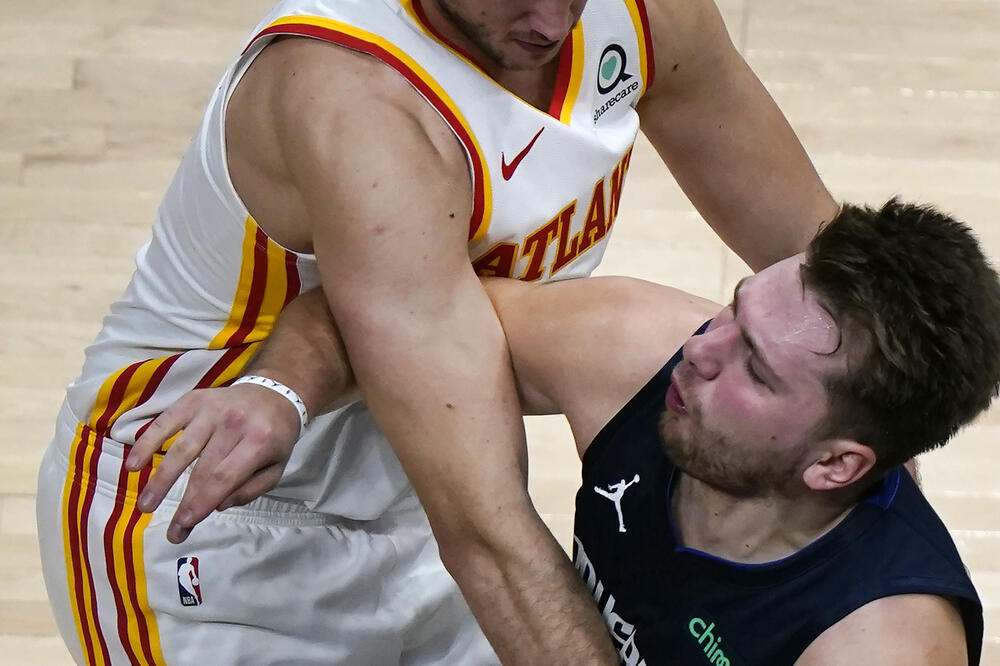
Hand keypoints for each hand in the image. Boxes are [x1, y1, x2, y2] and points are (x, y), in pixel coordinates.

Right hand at [126, 383, 302, 542]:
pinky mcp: (193, 399)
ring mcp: (211, 409)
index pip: (224, 477)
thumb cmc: (274, 436)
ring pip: (180, 448)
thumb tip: (219, 505)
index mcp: (259, 441)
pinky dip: (147, 443)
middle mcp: (233, 423)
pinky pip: (165, 422)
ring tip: (145, 506)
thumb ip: (252, 489)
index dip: (202, 502)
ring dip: (160, 480)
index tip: (185, 525)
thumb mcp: (276, 466)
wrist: (274, 392)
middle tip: (171, 530)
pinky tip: (133, 465)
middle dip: (184, 503)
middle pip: (201, 469)